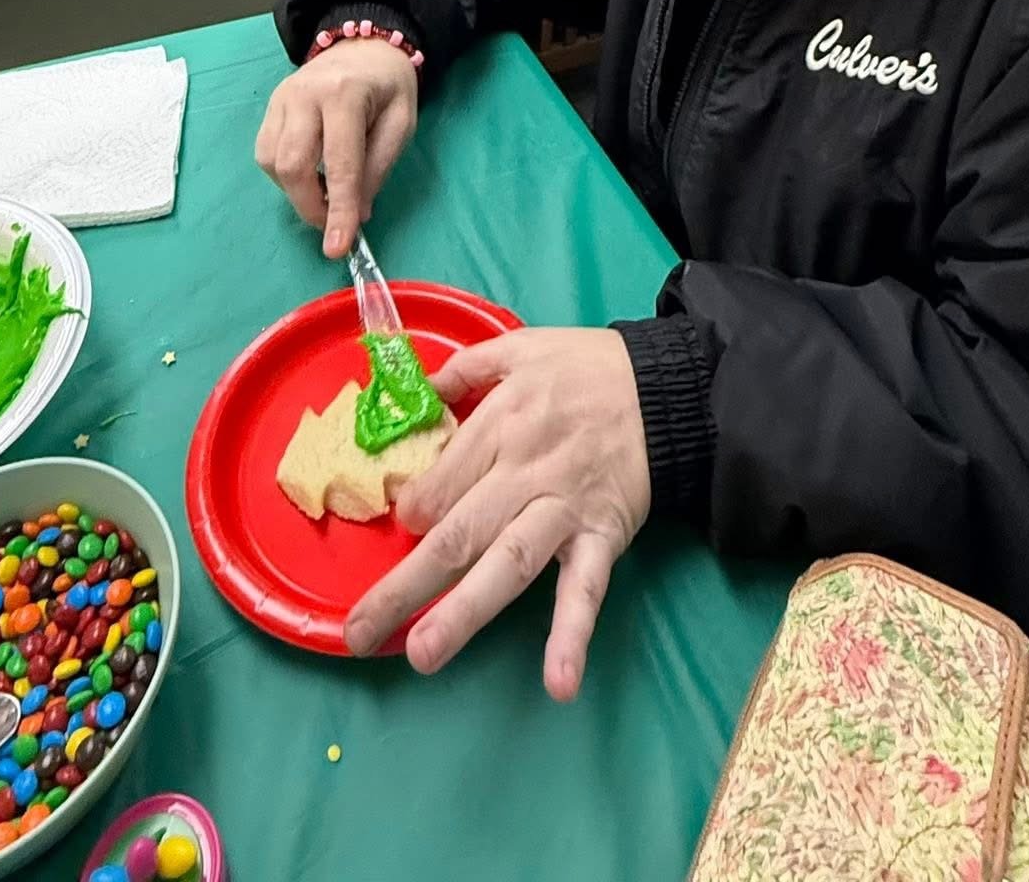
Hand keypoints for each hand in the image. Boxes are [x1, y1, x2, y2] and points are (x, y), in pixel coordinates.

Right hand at [255, 40, 417, 256]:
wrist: (364, 46)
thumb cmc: (388, 87)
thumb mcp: (401, 124)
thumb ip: (378, 168)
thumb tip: (357, 212)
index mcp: (345, 95)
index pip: (339, 164)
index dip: (338, 209)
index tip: (338, 247)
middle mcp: (304, 94)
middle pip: (292, 165)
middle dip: (310, 206)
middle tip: (334, 224)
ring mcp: (281, 99)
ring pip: (271, 162)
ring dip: (295, 192)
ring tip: (324, 194)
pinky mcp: (270, 106)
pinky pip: (264, 152)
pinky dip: (284, 175)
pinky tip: (308, 174)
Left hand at [343, 328, 650, 698]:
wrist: (668, 387)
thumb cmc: (587, 368)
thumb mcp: (521, 346)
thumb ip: (465, 368)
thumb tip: (421, 392)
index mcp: (500, 424)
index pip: (440, 482)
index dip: (412, 510)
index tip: (401, 526)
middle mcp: (524, 471)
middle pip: (457, 533)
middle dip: (405, 584)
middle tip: (360, 632)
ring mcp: (564, 510)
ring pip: (508, 564)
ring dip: (465, 612)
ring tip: (424, 655)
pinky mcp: (603, 538)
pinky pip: (586, 590)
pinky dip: (573, 635)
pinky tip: (559, 682)